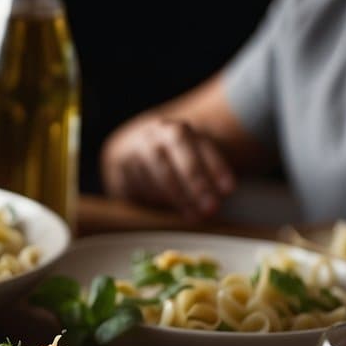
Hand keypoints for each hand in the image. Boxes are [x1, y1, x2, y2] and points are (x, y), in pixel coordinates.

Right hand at [103, 117, 235, 219]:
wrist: (131, 147)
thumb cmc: (172, 155)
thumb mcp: (191, 152)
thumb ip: (206, 168)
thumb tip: (220, 197)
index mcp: (173, 130)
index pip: (195, 145)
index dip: (214, 166)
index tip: (229, 190)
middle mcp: (149, 139)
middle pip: (171, 162)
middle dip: (192, 185)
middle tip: (210, 208)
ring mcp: (130, 155)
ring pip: (153, 179)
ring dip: (176, 199)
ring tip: (195, 216)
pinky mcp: (116, 173)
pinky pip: (136, 190)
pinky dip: (154, 201)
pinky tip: (168, 209)